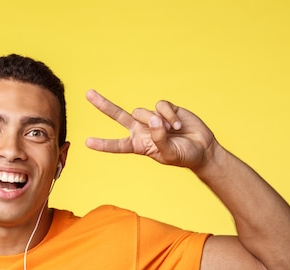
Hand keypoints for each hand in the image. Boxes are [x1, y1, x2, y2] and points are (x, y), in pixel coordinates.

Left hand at [85, 89, 217, 170]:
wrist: (202, 147)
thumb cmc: (183, 155)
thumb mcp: (169, 153)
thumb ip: (158, 138)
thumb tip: (154, 119)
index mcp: (138, 145)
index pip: (117, 145)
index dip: (103, 144)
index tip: (87, 142)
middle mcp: (141, 130)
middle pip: (118, 116)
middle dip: (103, 105)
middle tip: (88, 93)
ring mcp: (152, 118)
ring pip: (143, 112)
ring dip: (158, 122)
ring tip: (173, 132)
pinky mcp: (164, 108)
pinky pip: (160, 106)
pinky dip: (170, 115)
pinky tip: (178, 124)